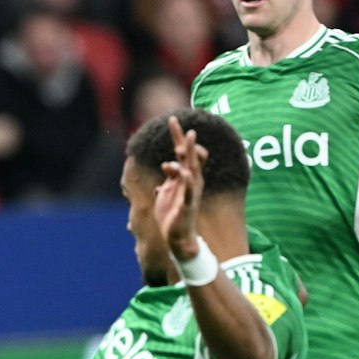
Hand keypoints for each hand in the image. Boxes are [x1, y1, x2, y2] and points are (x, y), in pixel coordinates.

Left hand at [153, 115, 206, 261]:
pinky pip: (188, 192)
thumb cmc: (172, 216)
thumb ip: (169, 178)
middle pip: (188, 156)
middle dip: (183, 139)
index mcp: (185, 178)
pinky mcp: (187, 205)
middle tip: (175, 121)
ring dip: (189, 156)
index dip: (178, 138)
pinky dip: (186, 181)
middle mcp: (191, 182)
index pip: (183, 154)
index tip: (173, 121)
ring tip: (185, 142)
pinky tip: (183, 171)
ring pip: (191, 170)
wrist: (178, 238)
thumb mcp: (167, 192)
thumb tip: (168, 166)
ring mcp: (190, 193)